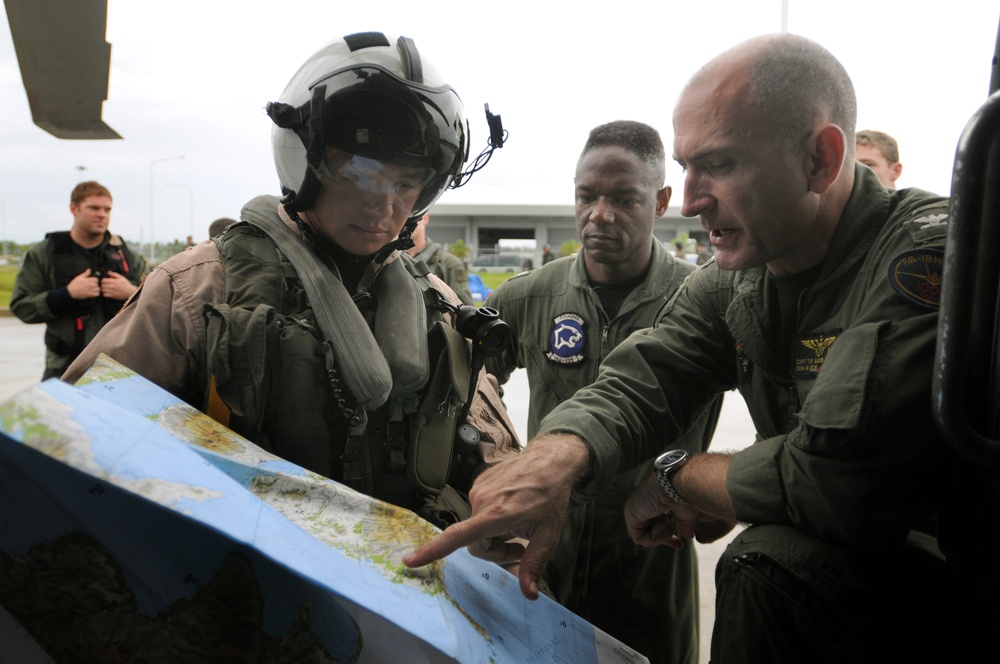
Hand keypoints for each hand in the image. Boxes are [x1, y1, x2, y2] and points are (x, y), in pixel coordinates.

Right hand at [66, 269, 100, 299]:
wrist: (71, 292)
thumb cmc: (74, 284)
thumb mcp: (79, 277)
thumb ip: (85, 273)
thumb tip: (89, 270)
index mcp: (89, 280)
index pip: (96, 279)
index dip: (94, 280)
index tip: (91, 282)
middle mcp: (91, 285)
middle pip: (98, 284)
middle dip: (95, 285)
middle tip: (91, 286)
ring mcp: (91, 290)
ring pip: (98, 289)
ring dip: (96, 289)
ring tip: (92, 290)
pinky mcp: (91, 295)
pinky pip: (97, 294)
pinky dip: (96, 294)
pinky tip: (92, 293)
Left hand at [99, 271, 137, 300]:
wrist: (130, 292)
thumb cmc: (126, 285)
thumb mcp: (121, 277)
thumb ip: (114, 274)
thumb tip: (108, 272)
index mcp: (114, 281)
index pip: (103, 280)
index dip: (103, 280)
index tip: (105, 281)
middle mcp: (112, 286)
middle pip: (102, 285)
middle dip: (103, 285)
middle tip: (105, 285)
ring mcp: (112, 291)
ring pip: (102, 290)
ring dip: (103, 289)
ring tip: (106, 289)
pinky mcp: (112, 296)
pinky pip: (104, 295)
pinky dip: (104, 294)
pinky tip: (107, 292)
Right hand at [403, 434, 589, 599]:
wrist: (550, 461)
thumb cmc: (550, 497)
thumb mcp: (548, 535)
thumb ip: (533, 564)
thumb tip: (528, 594)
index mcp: (495, 515)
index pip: (457, 537)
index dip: (432, 551)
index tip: (410, 561)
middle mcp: (481, 501)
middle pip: (475, 543)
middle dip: (495, 551)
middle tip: (520, 546)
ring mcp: (479, 489)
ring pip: (476, 528)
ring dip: (494, 534)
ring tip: (518, 525)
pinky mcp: (480, 483)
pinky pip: (479, 511)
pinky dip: (493, 518)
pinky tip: (512, 510)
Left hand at [625, 474, 737, 547]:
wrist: (676, 484)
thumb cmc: (682, 492)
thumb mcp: (685, 512)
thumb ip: (684, 524)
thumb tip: (689, 536)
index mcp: (653, 499)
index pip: (655, 521)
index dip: (666, 535)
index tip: (679, 545)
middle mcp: (642, 504)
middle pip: (649, 531)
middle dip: (664, 538)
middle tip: (678, 544)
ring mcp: (634, 509)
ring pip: (645, 536)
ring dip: (662, 533)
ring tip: (668, 518)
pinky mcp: (630, 516)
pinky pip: (640, 538)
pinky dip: (654, 536)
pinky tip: (661, 523)